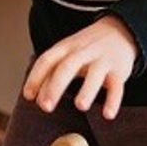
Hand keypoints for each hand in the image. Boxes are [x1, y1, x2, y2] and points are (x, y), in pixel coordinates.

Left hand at [22, 15, 137, 120]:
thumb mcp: (67, 54)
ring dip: (87, 90)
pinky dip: (113, 100)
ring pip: (94, 75)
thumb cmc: (87, 48)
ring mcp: (102, 60)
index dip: (35, 77)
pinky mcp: (119, 71)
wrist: (119, 30)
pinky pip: (117, 86)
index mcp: (66, 47)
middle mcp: (83, 52)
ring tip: (80, 106)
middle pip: (67, 66)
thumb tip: (35, 98)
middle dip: (55, 86)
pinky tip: (108, 115)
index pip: (47, 59)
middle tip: (46, 107)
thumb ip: (52, 74)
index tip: (28, 96)